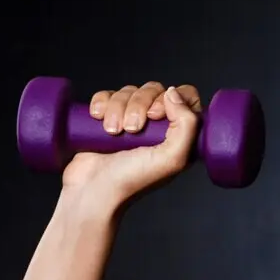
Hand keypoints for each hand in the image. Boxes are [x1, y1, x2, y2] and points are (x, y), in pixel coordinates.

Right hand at [61, 81, 202, 205]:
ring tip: (113, 132)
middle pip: (154, 90)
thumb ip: (187, 125)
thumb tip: (173, 93)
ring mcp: (132, 120)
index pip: (186, 97)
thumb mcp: (172, 158)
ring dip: (118, 108)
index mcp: (180, 136)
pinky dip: (102, 103)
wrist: (93, 189)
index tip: (155, 117)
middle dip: (139, 105)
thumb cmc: (133, 180)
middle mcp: (158, 127)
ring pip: (129, 91)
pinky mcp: (107, 118)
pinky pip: (107, 94)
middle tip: (132, 130)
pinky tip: (98, 119)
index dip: (172, 99)